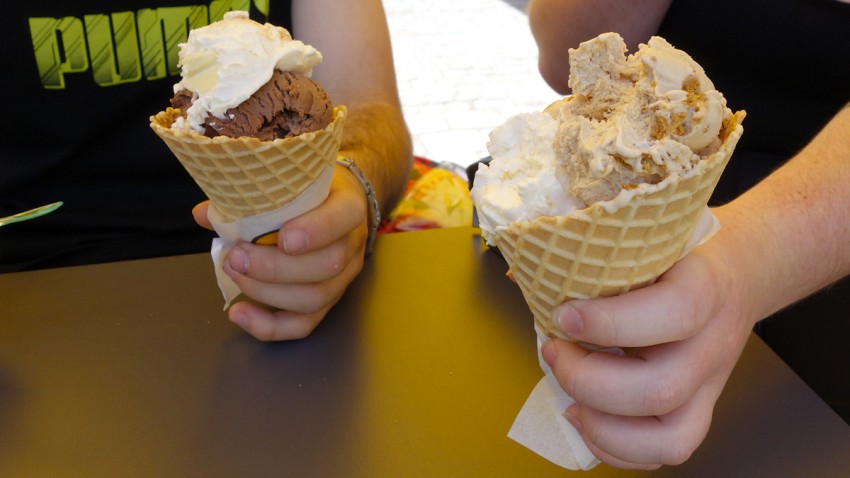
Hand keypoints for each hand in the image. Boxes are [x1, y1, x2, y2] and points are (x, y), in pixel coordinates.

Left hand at [193, 166, 368, 340]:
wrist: (336, 202)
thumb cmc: (308, 190)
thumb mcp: (289, 181)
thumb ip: (251, 196)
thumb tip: (204, 214)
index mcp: (348, 205)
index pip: (345, 217)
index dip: (316, 231)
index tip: (283, 238)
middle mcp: (351, 243)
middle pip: (327, 265)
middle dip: (275, 268)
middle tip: (237, 257)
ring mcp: (343, 277)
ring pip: (315, 298)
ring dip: (267, 292)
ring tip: (234, 275)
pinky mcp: (328, 301)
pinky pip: (304, 324)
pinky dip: (269, 326)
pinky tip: (239, 313)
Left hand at [540, 210, 757, 468]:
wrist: (739, 274)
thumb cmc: (681, 255)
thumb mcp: (651, 239)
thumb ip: (599, 253)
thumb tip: (523, 274)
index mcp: (705, 288)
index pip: (675, 312)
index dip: (610, 322)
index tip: (564, 313)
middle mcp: (713, 343)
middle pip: (659, 388)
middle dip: (587, 379)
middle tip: (555, 350)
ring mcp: (710, 385)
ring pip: (668, 436)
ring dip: (601, 424)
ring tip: (567, 393)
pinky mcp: (700, 411)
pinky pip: (666, 452)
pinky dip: (615, 447)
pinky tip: (585, 416)